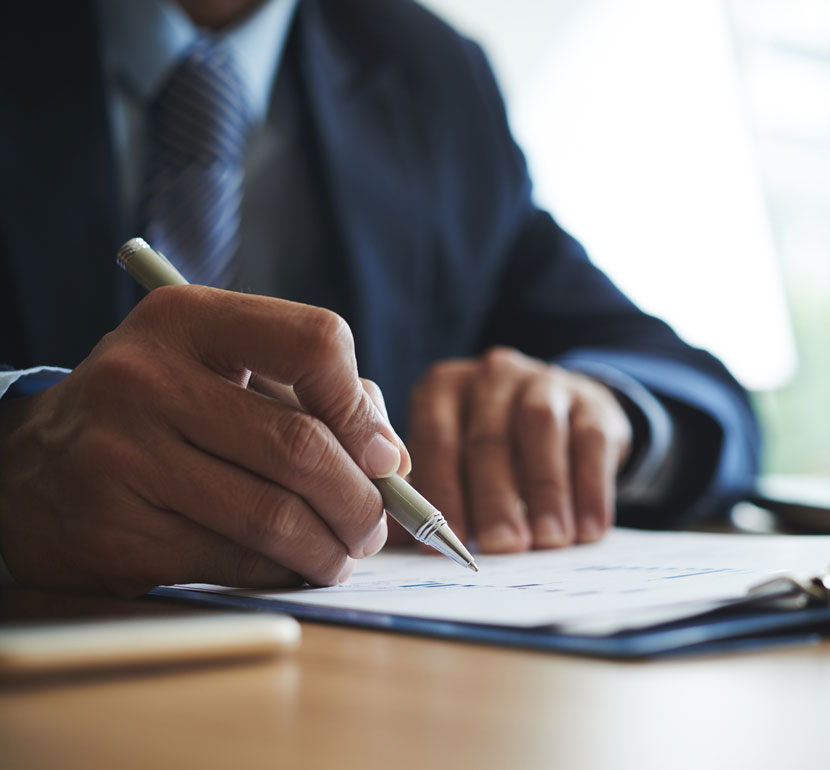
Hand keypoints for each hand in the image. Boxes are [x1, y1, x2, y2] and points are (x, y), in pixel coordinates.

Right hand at [0, 286, 409, 595]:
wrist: (33, 464)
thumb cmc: (159, 412)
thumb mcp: (221, 370)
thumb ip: (312, 396)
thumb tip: (391, 460)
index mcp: (186, 320)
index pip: (314, 342)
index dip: (362, 407)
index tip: (380, 454)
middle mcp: (147, 379)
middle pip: (301, 447)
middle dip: (360, 500)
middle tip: (374, 526)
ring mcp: (123, 456)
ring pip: (273, 516)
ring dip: (329, 548)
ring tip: (342, 553)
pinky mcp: (114, 531)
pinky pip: (234, 561)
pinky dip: (283, 572)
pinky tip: (293, 567)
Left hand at [402, 347, 631, 552]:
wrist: (566, 415)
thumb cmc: (494, 451)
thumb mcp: (456, 461)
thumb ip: (427, 495)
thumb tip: (391, 545)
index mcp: (443, 388)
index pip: (436, 439)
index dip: (442, 492)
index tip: (447, 540)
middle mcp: (490, 375)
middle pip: (488, 439)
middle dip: (494, 499)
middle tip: (501, 548)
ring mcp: (543, 381)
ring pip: (540, 432)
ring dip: (544, 492)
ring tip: (548, 541)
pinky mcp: (591, 399)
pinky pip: (590, 441)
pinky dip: (589, 490)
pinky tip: (588, 530)